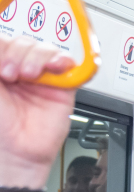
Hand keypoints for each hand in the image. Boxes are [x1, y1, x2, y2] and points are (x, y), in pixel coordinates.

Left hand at [0, 37, 78, 184]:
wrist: (15, 150)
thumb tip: (2, 45)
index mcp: (0, 67)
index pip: (5, 41)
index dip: (3, 47)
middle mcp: (20, 69)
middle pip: (25, 41)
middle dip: (16, 53)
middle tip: (9, 74)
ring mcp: (42, 77)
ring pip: (45, 49)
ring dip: (36, 58)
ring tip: (28, 76)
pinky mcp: (63, 86)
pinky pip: (69, 64)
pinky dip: (62, 61)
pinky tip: (52, 70)